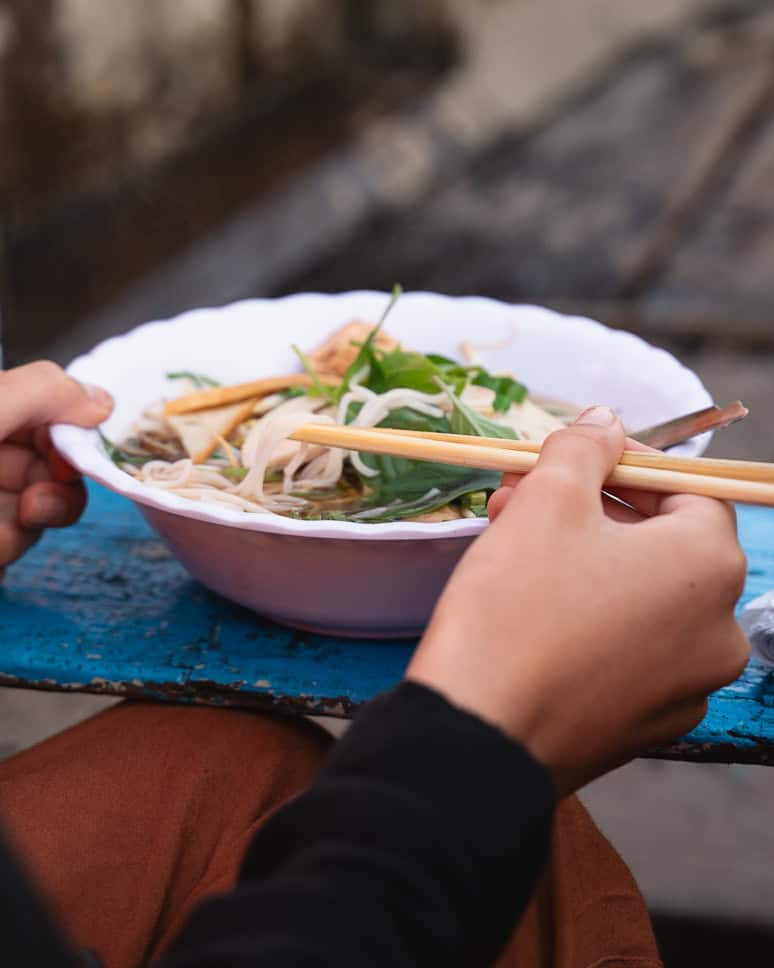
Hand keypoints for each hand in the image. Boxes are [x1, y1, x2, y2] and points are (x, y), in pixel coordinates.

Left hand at [0, 362, 112, 574]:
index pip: (47, 413)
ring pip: (40, 512)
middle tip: (29, 506)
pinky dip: (1, 550)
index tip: (61, 456)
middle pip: (53, 465)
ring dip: (18, 527)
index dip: (65, 436)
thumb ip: (42, 392)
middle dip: (52, 492)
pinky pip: (14, 545)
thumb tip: (103, 400)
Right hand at [408, 406, 748, 794]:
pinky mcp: (647, 726)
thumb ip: (585, 448)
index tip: (570, 463)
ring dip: (582, 560)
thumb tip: (607, 422)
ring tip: (509, 547)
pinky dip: (588, 620)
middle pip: (658, 544)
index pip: (688, 490)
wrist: (477, 738)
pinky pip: (626, 651)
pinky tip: (528, 612)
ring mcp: (686, 687)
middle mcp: (718, 630)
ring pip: (638, 598)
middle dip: (588, 511)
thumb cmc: (517, 606)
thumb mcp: (547, 501)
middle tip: (519, 497)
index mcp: (710, 566)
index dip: (626, 467)